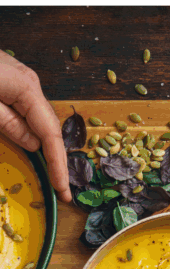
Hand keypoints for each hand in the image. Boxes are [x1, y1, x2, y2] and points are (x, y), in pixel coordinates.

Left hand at [0, 51, 69, 202]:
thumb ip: (8, 124)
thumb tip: (33, 144)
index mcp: (26, 88)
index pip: (49, 131)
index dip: (58, 162)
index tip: (63, 188)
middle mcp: (30, 83)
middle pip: (48, 125)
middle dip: (56, 157)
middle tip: (61, 187)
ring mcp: (21, 80)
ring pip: (37, 118)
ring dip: (45, 145)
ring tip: (52, 171)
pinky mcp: (10, 81)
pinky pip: (25, 110)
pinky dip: (30, 129)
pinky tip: (33, 144)